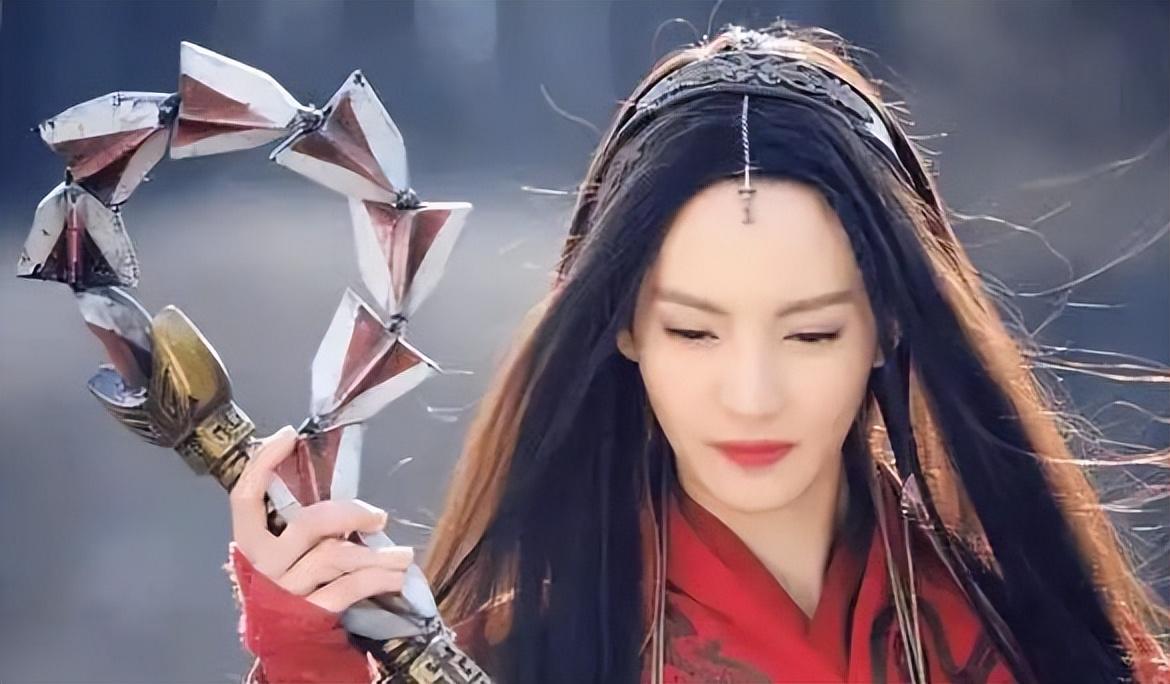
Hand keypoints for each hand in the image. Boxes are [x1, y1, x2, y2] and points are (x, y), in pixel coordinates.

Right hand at [229, 425, 413, 612]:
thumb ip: (298, 522)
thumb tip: (329, 477)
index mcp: (252, 543)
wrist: (287, 646)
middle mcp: (265, 565)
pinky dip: (377, 579)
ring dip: (376, 554)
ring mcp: (287, 590)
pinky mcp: (311, 613)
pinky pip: (349, 588)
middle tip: (378, 517)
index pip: (245, 497)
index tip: (288, 435)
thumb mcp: (284, 552)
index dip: (262, 463)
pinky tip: (397, 575)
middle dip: (350, 513)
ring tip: (404, 555)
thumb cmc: (292, 584)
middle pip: (309, 525)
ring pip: (336, 557)